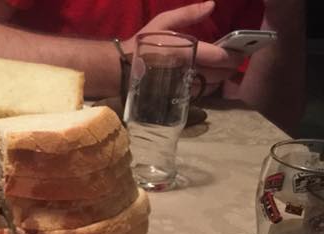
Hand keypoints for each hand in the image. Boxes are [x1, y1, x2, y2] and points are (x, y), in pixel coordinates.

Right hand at [122, 1, 244, 94]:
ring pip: (211, 86)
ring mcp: (182, 86)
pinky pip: (199, 94)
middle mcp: (187, 71)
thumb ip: (189, 14)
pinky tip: (210, 80)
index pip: (219, 57)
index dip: (234, 55)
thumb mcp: (163, 22)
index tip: (241, 51)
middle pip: (219, 74)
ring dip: (221, 79)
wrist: (121, 70)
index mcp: (187, 52)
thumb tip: (211, 4)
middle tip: (236, 60)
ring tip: (225, 70)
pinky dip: (208, 87)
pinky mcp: (176, 96)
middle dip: (231, 68)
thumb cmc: (143, 45)